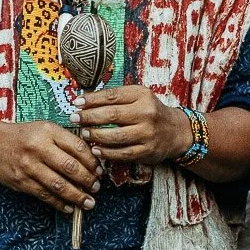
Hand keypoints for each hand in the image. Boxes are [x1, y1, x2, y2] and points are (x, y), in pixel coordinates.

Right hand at [0, 120, 99, 213]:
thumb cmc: (28, 136)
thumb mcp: (47, 129)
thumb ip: (67, 140)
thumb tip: (92, 159)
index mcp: (49, 131)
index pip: (77, 147)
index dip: (92, 161)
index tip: (100, 171)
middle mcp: (39, 148)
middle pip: (69, 167)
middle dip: (87, 180)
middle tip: (96, 188)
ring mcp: (29, 166)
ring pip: (57, 184)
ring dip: (75, 196)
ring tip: (88, 202)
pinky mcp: (21, 181)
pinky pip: (44, 195)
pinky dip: (58, 203)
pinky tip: (69, 207)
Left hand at [70, 85, 192, 165]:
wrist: (175, 131)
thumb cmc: (150, 111)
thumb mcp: (138, 97)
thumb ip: (116, 98)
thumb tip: (85, 101)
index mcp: (142, 95)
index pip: (112, 96)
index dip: (92, 100)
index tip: (76, 103)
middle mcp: (147, 112)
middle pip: (112, 115)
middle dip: (89, 117)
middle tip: (74, 118)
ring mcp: (148, 133)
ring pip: (116, 136)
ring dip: (96, 135)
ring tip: (84, 133)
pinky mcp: (147, 151)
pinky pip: (122, 153)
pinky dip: (106, 152)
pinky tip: (95, 150)